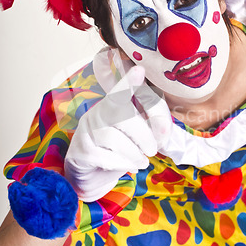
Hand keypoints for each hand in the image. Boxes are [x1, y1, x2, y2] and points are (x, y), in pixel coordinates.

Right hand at [64, 66, 171, 201]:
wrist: (93, 175)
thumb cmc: (120, 150)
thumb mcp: (139, 136)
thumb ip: (154, 128)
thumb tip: (164, 130)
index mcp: (113, 105)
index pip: (120, 91)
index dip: (128, 81)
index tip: (139, 71)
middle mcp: (97, 113)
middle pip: (122, 115)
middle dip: (144, 135)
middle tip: (152, 149)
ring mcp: (86, 131)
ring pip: (114, 139)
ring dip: (134, 154)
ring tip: (141, 161)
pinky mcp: (81, 151)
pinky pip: (105, 157)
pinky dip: (122, 164)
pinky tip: (127, 166)